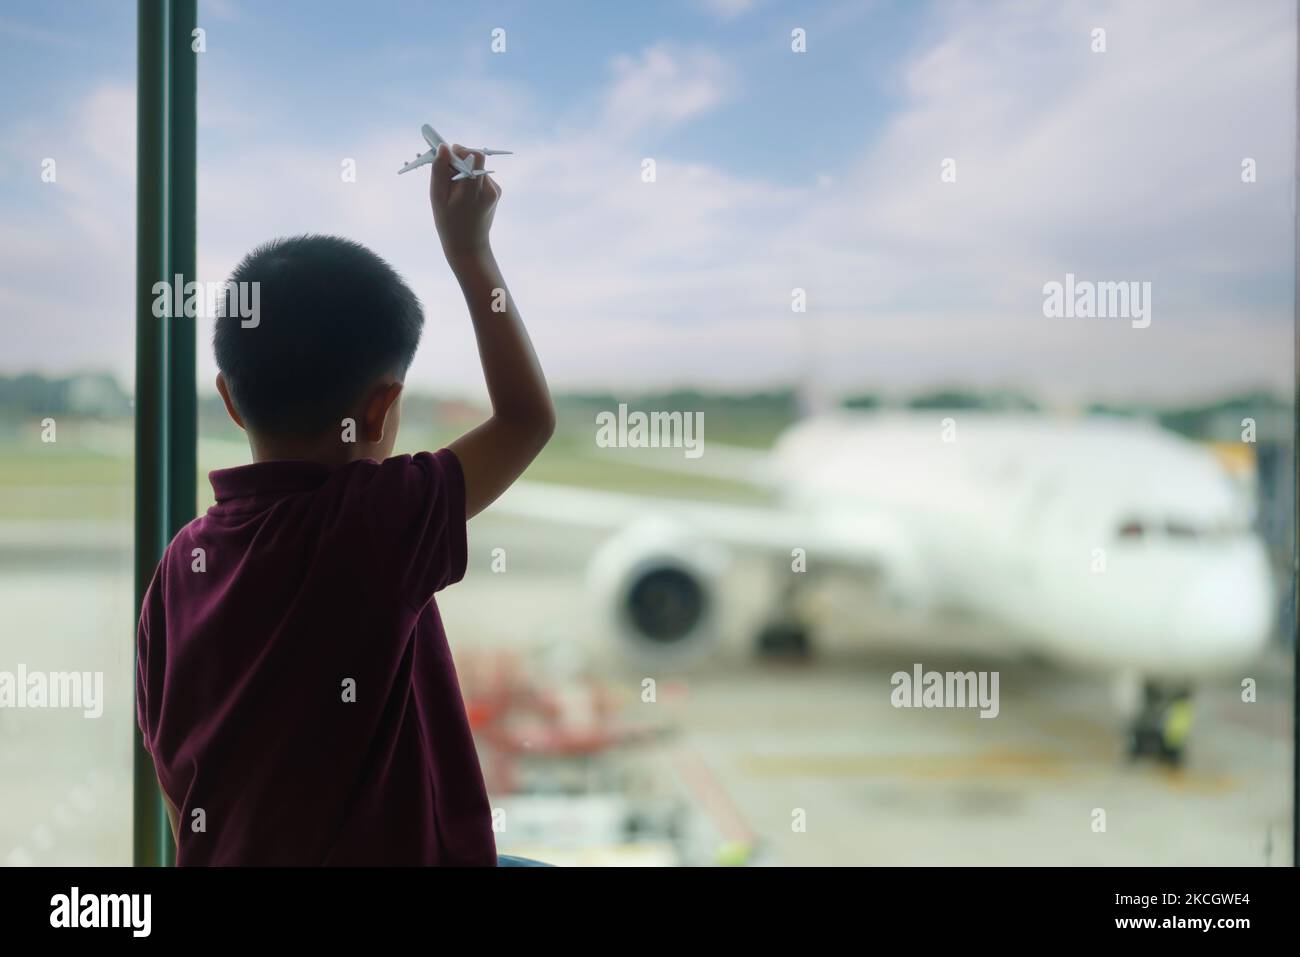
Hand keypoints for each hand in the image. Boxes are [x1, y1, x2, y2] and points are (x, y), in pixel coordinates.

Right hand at [430, 143, 499, 262]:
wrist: (468, 245)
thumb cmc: (448, 222)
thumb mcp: (437, 197)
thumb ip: (439, 171)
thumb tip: (444, 147)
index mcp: (473, 191)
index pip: (474, 156)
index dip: (460, 151)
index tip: (447, 158)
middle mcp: (489, 189)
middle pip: (476, 159)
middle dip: (460, 160)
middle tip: (447, 174)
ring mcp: (495, 191)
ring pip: (478, 167)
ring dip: (465, 171)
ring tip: (455, 191)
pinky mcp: (497, 192)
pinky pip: (482, 176)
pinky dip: (472, 180)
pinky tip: (464, 196)